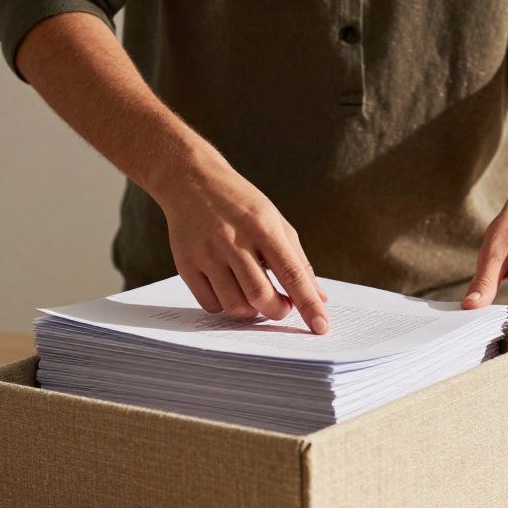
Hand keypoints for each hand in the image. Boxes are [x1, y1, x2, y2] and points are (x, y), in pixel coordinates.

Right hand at [154, 150, 328, 333]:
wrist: (191, 181)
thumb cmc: (240, 203)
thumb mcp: (275, 221)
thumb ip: (298, 260)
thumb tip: (320, 297)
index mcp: (262, 227)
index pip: (291, 273)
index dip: (308, 304)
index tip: (321, 326)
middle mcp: (232, 240)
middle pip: (260, 296)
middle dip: (277, 310)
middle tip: (282, 306)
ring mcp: (206, 253)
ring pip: (235, 305)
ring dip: (252, 312)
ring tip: (255, 297)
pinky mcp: (185, 264)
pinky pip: (210, 304)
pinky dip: (226, 306)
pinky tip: (230, 289)